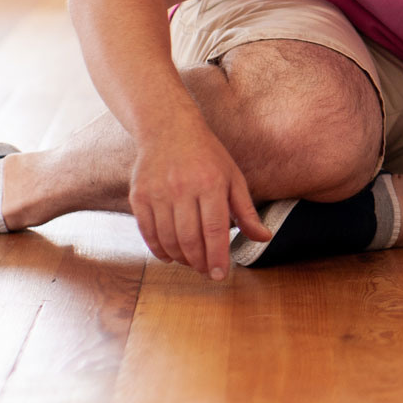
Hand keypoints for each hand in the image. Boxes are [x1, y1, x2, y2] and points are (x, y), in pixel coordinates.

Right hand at [128, 120, 267, 277]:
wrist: (168, 128)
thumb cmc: (206, 155)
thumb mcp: (233, 177)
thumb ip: (247, 211)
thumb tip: (264, 237)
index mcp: (210, 184)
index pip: (214, 230)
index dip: (217, 257)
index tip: (220, 275)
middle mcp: (182, 188)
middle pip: (189, 239)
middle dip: (199, 262)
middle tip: (206, 271)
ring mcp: (157, 192)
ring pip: (167, 239)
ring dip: (180, 258)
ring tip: (191, 261)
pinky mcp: (138, 195)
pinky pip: (147, 231)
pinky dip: (158, 249)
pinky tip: (169, 254)